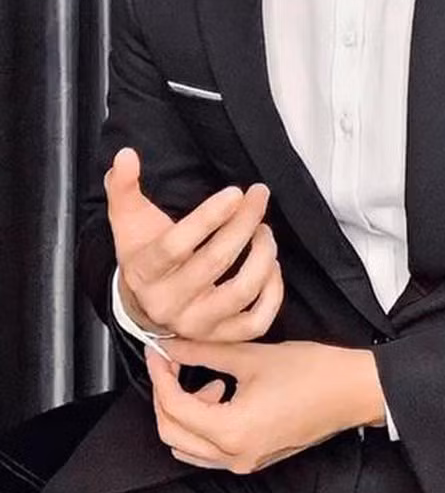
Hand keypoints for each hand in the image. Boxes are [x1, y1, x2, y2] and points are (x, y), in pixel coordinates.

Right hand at [104, 147, 283, 341]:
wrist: (145, 303)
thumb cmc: (143, 253)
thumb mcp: (127, 219)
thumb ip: (123, 186)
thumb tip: (125, 155)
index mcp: (144, 272)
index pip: (176, 246)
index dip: (209, 217)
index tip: (235, 193)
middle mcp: (168, 304)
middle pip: (214, 262)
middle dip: (243, 224)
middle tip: (258, 197)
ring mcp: (196, 325)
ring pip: (240, 293)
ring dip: (262, 256)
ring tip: (264, 230)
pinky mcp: (221, 337)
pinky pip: (257, 321)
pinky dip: (273, 292)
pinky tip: (271, 265)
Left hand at [145, 339, 384, 471]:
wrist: (353, 391)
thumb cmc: (312, 373)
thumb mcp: (252, 356)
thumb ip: (205, 350)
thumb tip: (171, 344)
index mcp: (231, 431)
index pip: (174, 407)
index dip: (159, 375)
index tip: (157, 350)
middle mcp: (234, 455)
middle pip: (173, 433)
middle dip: (165, 395)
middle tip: (169, 362)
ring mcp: (245, 461)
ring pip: (189, 445)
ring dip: (184, 411)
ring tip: (204, 377)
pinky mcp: (254, 458)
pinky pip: (210, 449)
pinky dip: (204, 422)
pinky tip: (221, 392)